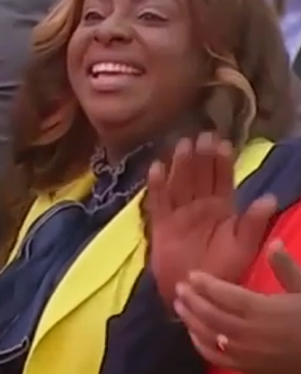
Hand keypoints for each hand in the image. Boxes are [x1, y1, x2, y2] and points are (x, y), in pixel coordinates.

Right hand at [146, 133, 276, 305]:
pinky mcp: (160, 223)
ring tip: (184, 145)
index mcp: (221, 208)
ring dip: (181, 165)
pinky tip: (157, 167)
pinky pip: (157, 201)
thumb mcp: (243, 247)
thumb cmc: (222, 270)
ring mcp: (179, 212)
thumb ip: (252, 223)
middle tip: (203, 136)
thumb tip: (269, 198)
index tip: (224, 144)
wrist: (195, 292)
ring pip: (179, 183)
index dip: (222, 163)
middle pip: (199, 176)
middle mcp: (199, 205)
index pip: (222, 180)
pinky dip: (157, 185)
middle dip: (201, 156)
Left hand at [174, 241, 300, 373]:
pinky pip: (217, 358)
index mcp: (262, 310)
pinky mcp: (247, 367)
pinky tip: (193, 334)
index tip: (192, 274)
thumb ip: (285, 267)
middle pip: (211, 315)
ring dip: (190, 320)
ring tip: (178, 306)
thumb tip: (272, 242)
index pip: (225, 295)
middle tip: (179, 287)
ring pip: (209, 335)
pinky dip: (201, 345)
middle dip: (192, 300)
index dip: (206, 284)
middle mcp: (249, 332)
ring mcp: (246, 352)